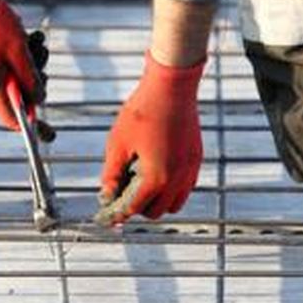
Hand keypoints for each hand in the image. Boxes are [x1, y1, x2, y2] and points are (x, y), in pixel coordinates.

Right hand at [0, 0, 42, 129]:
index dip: (31, 116)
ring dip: (26, 59)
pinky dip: (14, 49)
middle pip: (13, 94)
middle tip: (41, 57)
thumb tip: (39, 98)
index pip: (11, 119)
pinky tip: (20, 31)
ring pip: (9, 73)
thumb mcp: (17, 48)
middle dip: (32, 78)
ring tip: (35, 38)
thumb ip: (29, 76)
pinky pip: (0, 60)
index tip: (44, 100)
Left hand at [97, 51, 203, 224]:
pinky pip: (185, 186)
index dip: (117, 213)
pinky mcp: (196, 158)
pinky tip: (156, 170)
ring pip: (175, 202)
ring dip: (158, 200)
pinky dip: (171, 187)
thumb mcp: (118, 143)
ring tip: (140, 182)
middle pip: (156, 211)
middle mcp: (177, 179)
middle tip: (122, 193)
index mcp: (156, 178)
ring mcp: (190, 169)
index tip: (107, 215)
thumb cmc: (142, 111)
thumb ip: (112, 174)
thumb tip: (107, 194)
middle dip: (138, 207)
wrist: (171, 87)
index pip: (134, 208)